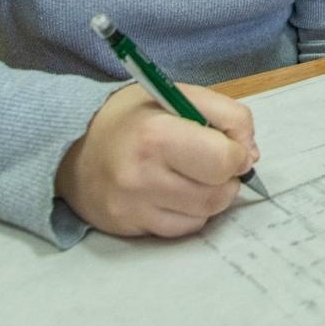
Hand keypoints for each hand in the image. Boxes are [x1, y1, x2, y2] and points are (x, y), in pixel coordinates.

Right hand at [56, 84, 257, 237]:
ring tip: (194, 174)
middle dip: (227, 177)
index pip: (223, 159)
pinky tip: (176, 192)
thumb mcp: (179, 95)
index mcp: (156, 134)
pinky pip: (183, 230)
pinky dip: (191, 213)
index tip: (231, 145)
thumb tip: (250, 155)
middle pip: (218, 193)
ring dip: (212, 196)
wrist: (74, 147)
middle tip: (215, 162)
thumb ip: (227, 114)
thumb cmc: (134, 117)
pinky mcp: (129, 227)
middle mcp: (142, 175)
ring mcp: (133, 207)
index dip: (237, 152)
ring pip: (205, 214)